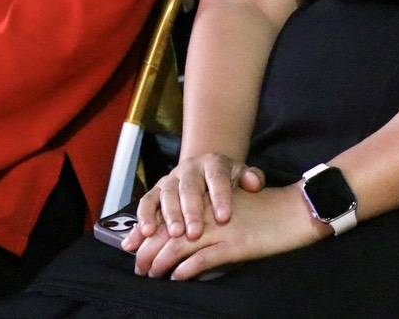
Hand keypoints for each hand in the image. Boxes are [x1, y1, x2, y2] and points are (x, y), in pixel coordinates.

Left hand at [129, 183, 324, 280]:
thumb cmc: (270, 210)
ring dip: (160, 263)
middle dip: (148, 251)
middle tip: (140, 268)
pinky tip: (177, 278)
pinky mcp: (234, 246)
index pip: (171, 215)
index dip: (150, 233)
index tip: (137, 247)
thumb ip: (215, 216)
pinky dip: (185, 270)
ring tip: (151, 275)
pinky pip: (201, 260)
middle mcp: (211, 214)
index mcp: (211, 201)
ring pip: (178, 246)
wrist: (298, 209)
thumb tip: (192, 234)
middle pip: (168, 232)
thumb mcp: (237, 206)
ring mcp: (222, 230)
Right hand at [130, 152, 265, 240]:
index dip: (220, 197)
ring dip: (168, 215)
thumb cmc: (227, 179)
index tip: (224, 217)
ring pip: (166, 195)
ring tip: (173, 235)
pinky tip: (143, 235)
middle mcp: (189, 169)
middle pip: (189, 188)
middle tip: (195, 233)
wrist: (205, 170)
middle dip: (191, 211)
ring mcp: (170, 179)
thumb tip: (255, 183)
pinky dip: (143, 218)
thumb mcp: (242, 174)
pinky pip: (146, 202)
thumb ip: (251, 177)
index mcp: (213, 163)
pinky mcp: (155, 191)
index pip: (217, 178)